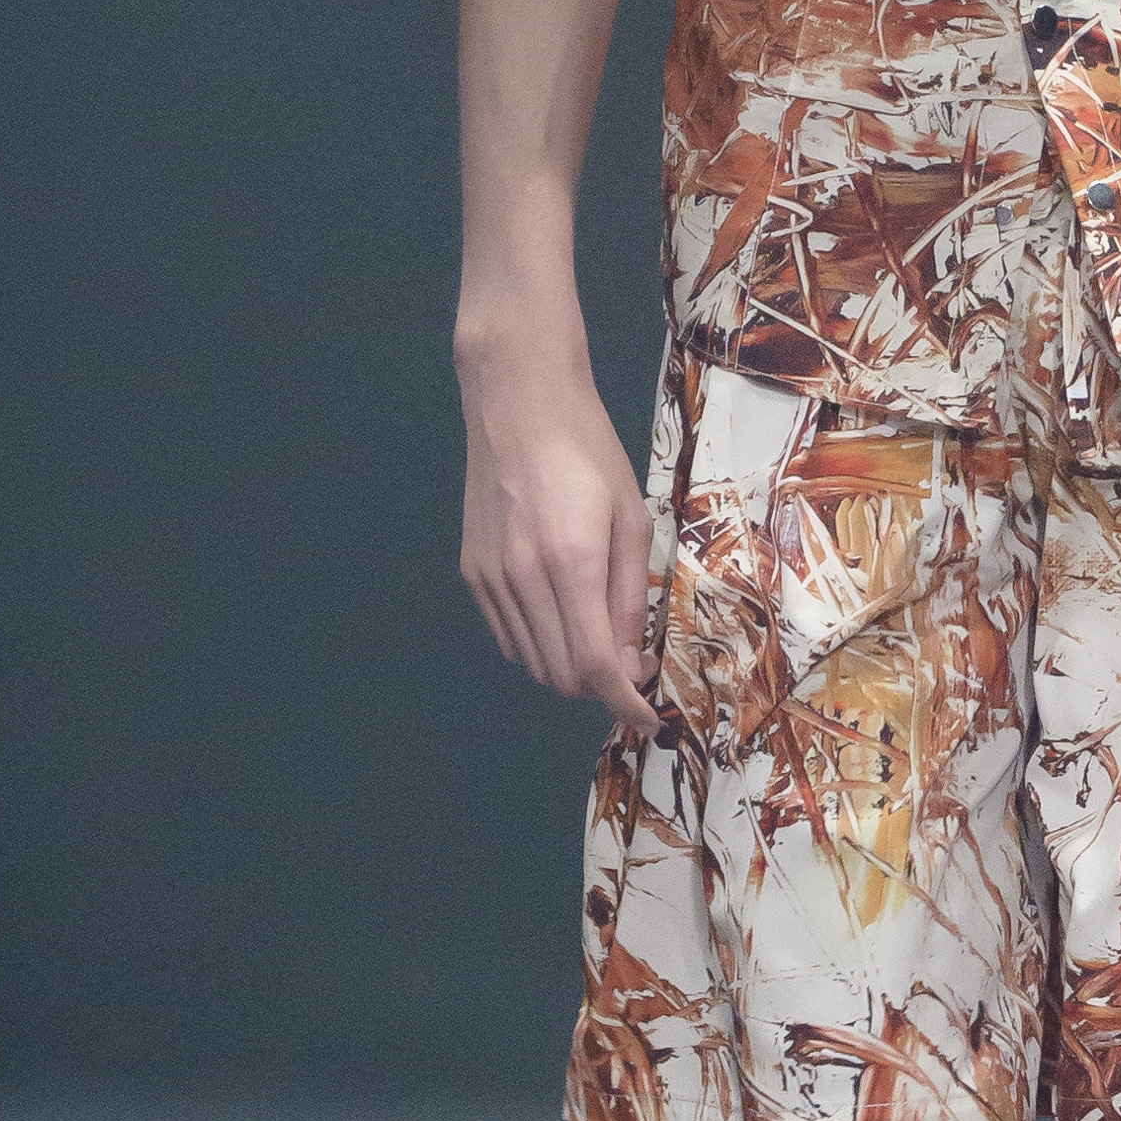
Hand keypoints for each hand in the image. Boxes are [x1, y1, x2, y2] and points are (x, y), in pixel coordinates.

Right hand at [457, 343, 658, 735]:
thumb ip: (626, 596)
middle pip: (561, 675)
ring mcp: (490, 578)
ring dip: (571, 667)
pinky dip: (540, 644)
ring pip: (533, 662)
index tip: (648, 718)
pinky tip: (563, 613)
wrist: (517, 403)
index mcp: (570, 562)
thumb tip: (626, 661)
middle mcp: (522, 578)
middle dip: (603, 686)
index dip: (625, 704)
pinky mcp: (472, 572)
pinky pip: (509, 636)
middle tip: (634, 658)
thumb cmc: (587, 451)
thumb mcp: (630, 519)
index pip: (594, 666)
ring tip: (600, 633)